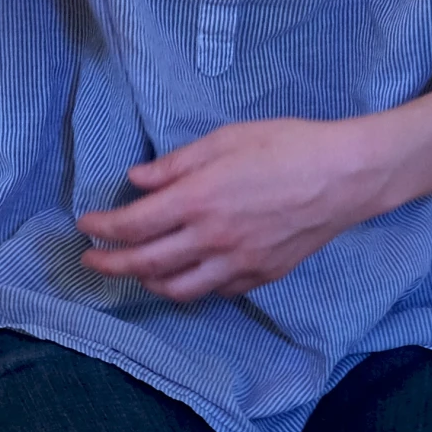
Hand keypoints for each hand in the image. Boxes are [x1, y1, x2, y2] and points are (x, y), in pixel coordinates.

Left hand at [77, 118, 391, 301]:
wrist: (346, 175)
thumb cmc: (287, 146)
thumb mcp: (225, 140)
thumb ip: (175, 164)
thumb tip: (136, 179)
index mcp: (198, 200)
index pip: (132, 225)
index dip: (102, 229)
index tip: (85, 226)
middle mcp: (212, 239)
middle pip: (144, 264)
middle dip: (109, 264)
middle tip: (90, 261)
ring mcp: (239, 263)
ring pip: (177, 289)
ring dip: (146, 281)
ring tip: (134, 270)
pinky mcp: (262, 276)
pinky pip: (214, 292)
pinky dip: (189, 287)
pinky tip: (182, 274)